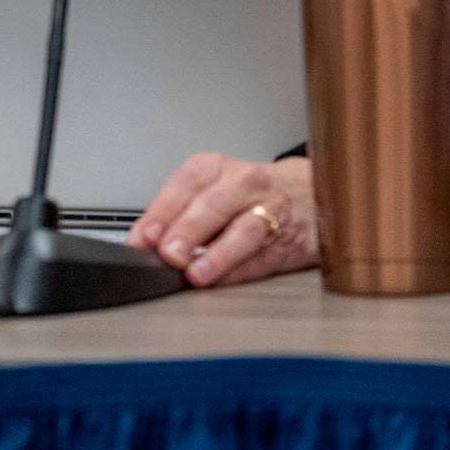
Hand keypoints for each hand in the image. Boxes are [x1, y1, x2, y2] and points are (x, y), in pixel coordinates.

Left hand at [127, 152, 317, 286]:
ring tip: (197, 273)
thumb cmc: (247, 194)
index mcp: (217, 167)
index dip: (163, 211)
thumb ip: (175, 215)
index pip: (186, 183)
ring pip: (244, 230)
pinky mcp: (287, 241)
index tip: (145, 238)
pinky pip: (262, 257)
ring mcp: (270, 211)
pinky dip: (239, 272)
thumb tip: (141, 243)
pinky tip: (222, 281)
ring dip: (217, 254)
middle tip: (169, 254)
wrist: (308, 194)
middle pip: (214, 204)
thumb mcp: (209, 189)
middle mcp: (244, 183)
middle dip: (188, 230)